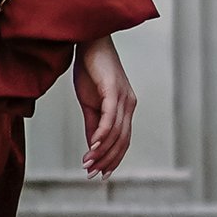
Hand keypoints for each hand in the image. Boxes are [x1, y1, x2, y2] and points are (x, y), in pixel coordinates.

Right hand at [72, 36, 134, 176]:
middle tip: (91, 174)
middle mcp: (129, 104)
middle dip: (107, 160)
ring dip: (102, 151)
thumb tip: (93, 148)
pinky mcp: (114, 89)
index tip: (99, 174)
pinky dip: (103, 133)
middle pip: (122, 141)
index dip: (113, 159)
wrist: (89, 41)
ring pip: (116, 132)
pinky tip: (93, 145)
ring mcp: (124, 96)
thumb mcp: (89, 103)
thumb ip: (93, 125)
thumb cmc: (90, 70)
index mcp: (125, 108)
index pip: (123, 141)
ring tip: (87, 163)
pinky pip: (110, 116)